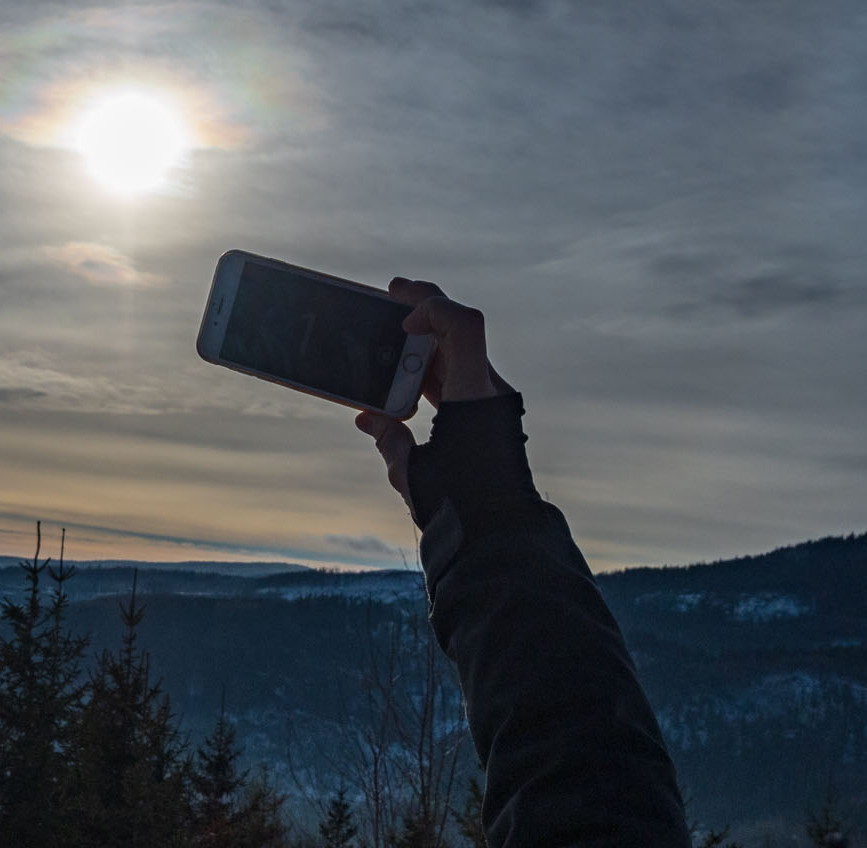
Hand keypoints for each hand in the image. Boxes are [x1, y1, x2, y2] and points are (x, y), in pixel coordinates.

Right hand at [353, 278, 512, 510]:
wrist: (499, 535)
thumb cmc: (458, 506)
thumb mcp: (412, 471)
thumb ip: (388, 436)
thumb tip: (368, 417)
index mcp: (475, 396)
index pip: (463, 325)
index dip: (431, 308)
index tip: (400, 321)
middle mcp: (488, 392)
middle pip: (459, 331)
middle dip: (424, 309)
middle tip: (392, 293)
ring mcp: (490, 403)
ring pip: (459, 354)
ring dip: (425, 342)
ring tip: (390, 339)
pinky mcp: (487, 419)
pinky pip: (460, 380)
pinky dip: (432, 372)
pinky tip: (405, 381)